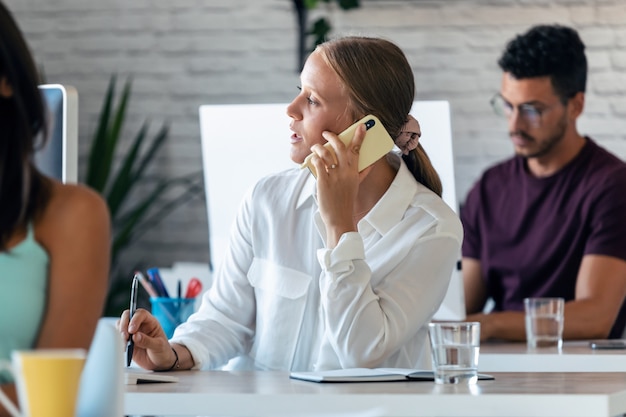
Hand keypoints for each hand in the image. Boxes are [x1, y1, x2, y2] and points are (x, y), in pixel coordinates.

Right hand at [117, 308, 175, 369]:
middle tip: (125, 336)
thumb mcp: (159, 346)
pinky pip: (118, 337)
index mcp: (151, 322)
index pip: (141, 314)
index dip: (135, 319)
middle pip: (128, 316)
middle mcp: (140, 325)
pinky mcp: (127, 341)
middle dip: (124, 324)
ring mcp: (132, 332)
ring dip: (120, 332)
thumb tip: (135, 336)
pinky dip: (118, 341)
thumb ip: (148, 341)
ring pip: (121, 325)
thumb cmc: (162, 351)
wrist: (159, 362)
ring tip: (125, 343)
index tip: (132, 330)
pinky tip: (123, 348)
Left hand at [310, 123, 368, 244]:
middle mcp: (345, 172)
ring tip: (316, 146)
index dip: (359, 136)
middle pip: (340, 147)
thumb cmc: (346, 201)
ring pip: (326, 153)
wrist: (339, 218)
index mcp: (354, 172)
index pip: (357, 150)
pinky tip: (313, 158)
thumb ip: (362, 174)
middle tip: (327, 132)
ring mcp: (334, 176)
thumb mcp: (356, 186)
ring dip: (319, 146)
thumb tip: (370, 164)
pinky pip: (318, 164)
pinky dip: (314, 158)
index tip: (361, 126)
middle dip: (333, 136)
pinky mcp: (323, 181)